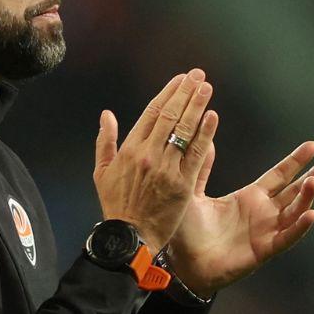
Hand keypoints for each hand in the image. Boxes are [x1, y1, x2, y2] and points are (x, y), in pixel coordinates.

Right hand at [93, 69, 217, 248]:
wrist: (129, 237)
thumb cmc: (116, 206)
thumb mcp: (101, 172)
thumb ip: (105, 141)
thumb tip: (107, 115)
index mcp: (130, 149)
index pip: (152, 113)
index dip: (168, 93)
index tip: (180, 80)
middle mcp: (148, 154)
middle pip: (170, 116)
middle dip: (185, 93)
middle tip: (198, 76)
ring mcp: (167, 168)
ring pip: (184, 130)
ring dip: (197, 106)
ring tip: (206, 88)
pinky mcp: (183, 183)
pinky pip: (196, 154)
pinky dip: (204, 134)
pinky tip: (211, 116)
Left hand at [165, 140, 313, 296]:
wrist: (181, 264)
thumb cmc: (187, 231)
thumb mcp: (194, 193)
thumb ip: (202, 167)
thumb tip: (204, 136)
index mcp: (250, 197)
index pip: (279, 175)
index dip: (296, 161)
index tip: (312, 145)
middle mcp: (263, 213)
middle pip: (294, 191)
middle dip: (313, 176)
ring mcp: (265, 231)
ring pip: (294, 212)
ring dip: (306, 198)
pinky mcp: (263, 250)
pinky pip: (286, 238)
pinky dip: (300, 227)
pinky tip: (311, 214)